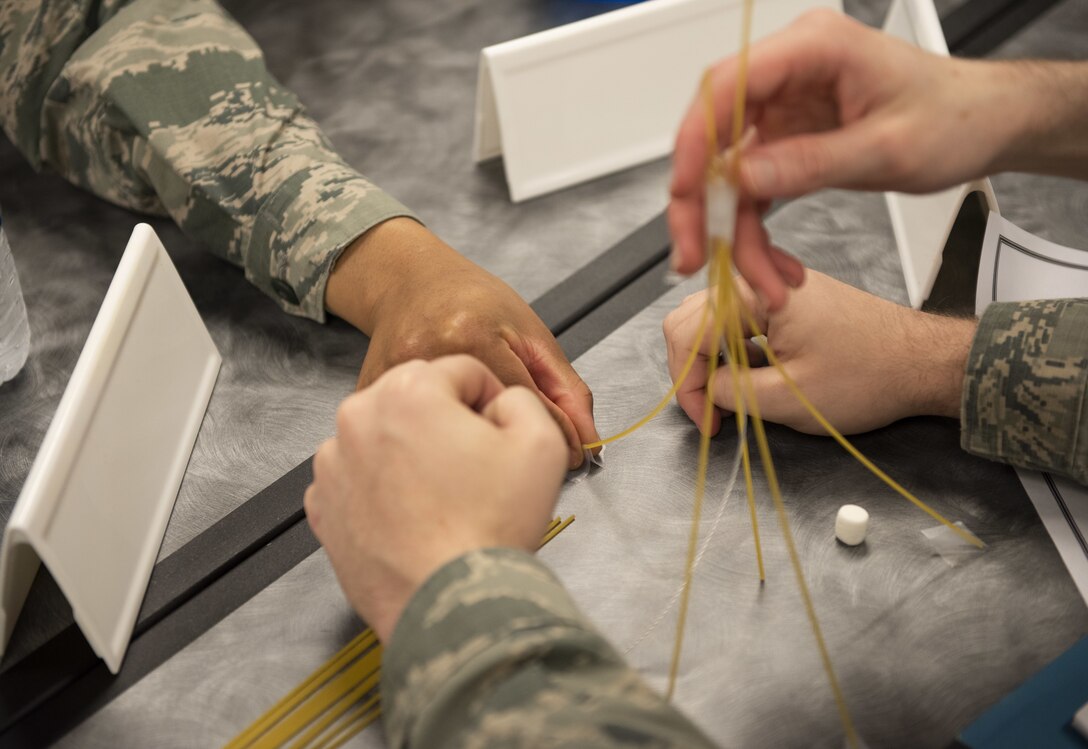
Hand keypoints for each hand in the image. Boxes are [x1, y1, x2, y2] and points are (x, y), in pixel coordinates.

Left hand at [305, 355, 568, 641]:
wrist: (450, 603)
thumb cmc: (491, 526)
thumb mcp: (541, 442)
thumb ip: (521, 399)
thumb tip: (498, 402)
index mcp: (408, 390)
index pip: (462, 372)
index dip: (491, 401)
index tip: (500, 436)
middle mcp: (358, 417)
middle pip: (417, 400)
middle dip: (446, 423)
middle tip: (474, 469)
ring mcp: (332, 465)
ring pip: (384, 437)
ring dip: (412, 453)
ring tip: (444, 497)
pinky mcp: (322, 507)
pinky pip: (359, 478)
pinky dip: (383, 489)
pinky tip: (414, 515)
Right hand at [325, 217, 597, 467]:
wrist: (408, 281)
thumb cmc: (471, 300)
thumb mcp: (530, 332)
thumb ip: (563, 388)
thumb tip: (587, 438)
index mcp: (472, 334)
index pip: (526, 405)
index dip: (558, 436)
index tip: (575, 455)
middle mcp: (429, 355)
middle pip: (483, 427)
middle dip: (507, 446)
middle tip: (521, 450)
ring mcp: (391, 376)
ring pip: (444, 438)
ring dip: (467, 451)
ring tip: (478, 440)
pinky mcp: (369, 393)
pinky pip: (407, 436)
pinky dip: (429, 446)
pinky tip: (440, 437)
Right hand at [662, 271, 976, 435]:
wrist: (922, 362)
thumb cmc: (869, 377)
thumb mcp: (789, 398)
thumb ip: (732, 392)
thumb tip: (707, 391)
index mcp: (758, 294)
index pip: (688, 332)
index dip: (687, 383)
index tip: (707, 420)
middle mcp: (761, 279)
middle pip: (691, 317)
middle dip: (692, 368)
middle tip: (711, 411)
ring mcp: (773, 286)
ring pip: (711, 316)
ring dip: (710, 358)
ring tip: (729, 396)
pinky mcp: (787, 299)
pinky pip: (738, 317)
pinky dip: (732, 349)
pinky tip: (749, 377)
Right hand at [668, 10, 1020, 307]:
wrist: (984, 125)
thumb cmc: (954, 118)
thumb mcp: (885, 149)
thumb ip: (810, 163)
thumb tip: (742, 179)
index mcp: (813, 50)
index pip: (728, 86)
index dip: (694, 140)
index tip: (685, 192)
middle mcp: (789, 75)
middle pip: (715, 137)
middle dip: (703, 205)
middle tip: (697, 255)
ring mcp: (785, 110)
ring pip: (730, 175)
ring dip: (735, 233)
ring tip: (760, 279)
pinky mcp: (788, 140)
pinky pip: (754, 190)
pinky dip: (757, 232)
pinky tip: (772, 265)